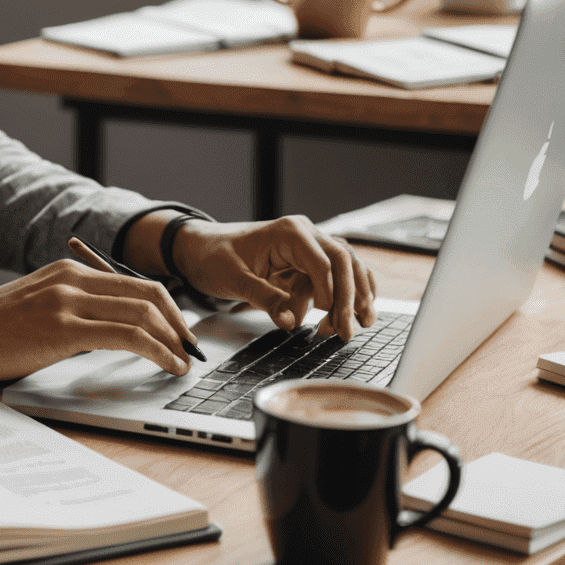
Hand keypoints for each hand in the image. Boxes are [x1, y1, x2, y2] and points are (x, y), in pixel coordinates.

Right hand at [0, 263, 204, 381]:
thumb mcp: (37, 310)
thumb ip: (73, 313)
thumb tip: (114, 336)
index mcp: (68, 271)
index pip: (136, 284)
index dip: (169, 310)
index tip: (182, 336)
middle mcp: (72, 278)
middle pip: (149, 293)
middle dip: (180, 324)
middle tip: (192, 352)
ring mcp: (67, 299)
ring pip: (144, 311)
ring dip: (174, 339)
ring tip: (184, 364)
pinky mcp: (62, 326)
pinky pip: (127, 333)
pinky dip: (157, 349)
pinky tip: (167, 365)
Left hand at [126, 213, 376, 340]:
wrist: (202, 248)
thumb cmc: (215, 258)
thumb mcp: (234, 280)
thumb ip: (264, 298)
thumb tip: (291, 322)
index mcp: (288, 232)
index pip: (322, 262)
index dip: (330, 293)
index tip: (328, 319)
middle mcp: (304, 233)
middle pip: (343, 261)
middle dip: (350, 297)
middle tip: (347, 331)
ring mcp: (309, 244)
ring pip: (347, 265)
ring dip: (356, 294)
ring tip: (361, 324)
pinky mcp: (308, 259)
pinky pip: (338, 272)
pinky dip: (350, 290)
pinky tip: (359, 311)